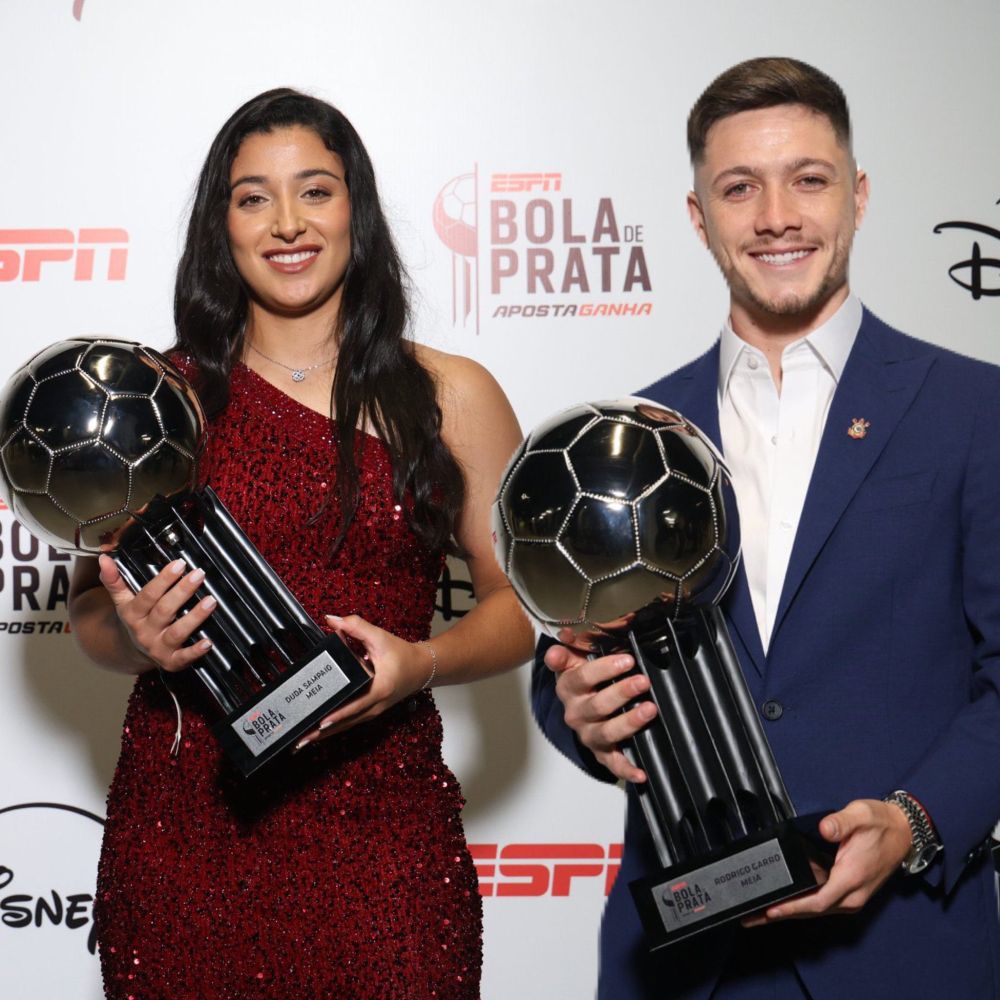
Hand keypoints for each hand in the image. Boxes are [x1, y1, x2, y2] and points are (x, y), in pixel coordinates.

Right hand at [98, 554, 216, 671]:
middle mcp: (144, 631)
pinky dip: (196, 651)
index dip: (164, 579)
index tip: (179, 564)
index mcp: (133, 614)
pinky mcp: (170, 661)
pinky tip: (208, 642)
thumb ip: (115, 580)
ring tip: (210, 601)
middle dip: (182, 591)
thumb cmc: (136, 619)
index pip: (148, 595)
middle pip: (164, 610)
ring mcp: (158, 647)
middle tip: (198, 575)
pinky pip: (183, 657)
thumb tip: (104, 559)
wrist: (131, 652)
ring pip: (177, 632)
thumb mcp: (122, 601)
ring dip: (195, 617)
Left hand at [294, 614, 431, 747]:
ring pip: (346, 726)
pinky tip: (319, 732)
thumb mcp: (379, 637)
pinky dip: (334, 727)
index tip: (320, 722)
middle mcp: (376, 705)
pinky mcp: (371, 711)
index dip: (338, 715)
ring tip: (303, 741)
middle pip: (346, 722)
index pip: (355, 705)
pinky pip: (350, 722)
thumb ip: (355, 626)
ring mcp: (374, 711)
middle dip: (322, 732)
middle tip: (300, 740)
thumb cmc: (402, 654)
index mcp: (379, 689)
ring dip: (325, 734)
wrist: (422, 667)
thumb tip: (332, 620)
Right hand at [545, 637, 655, 782]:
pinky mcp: (601, 753)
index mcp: (568, 688)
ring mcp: (588, 734)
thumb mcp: (574, 660)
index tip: (627, 660)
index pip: (581, 678)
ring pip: (606, 732)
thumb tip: (560, 641)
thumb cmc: (583, 679)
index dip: (604, 669)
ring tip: (649, 710)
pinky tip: (641, 772)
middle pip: (597, 705)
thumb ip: (568, 649)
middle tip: (643, 681)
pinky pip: (612, 763)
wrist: (578, 706)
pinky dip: (626, 769)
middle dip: (622, 692)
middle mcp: (575, 713)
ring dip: (629, 722)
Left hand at [742, 798, 912, 925]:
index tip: (771, 910)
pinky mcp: (850, 892)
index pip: (819, 900)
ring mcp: (852, 896)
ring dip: (790, 912)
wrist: (904, 832)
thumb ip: (841, 822)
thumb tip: (824, 828)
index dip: (794, 907)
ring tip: (760, 914)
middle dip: (783, 914)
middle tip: (752, 917)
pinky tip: (785, 902)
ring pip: (817, 909)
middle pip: (813, 910)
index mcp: (852, 877)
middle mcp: (853, 894)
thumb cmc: (881, 823)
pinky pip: (823, 903)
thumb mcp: (861, 815)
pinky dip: (802, 905)